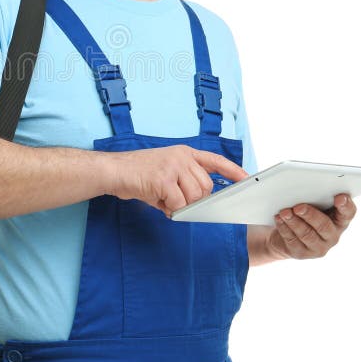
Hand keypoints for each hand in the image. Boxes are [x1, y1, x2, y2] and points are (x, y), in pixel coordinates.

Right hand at [114, 145, 247, 216]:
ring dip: (179, 205)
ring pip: (194, 197)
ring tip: (162, 197)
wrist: (114, 171)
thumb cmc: (139, 174)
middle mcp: (182, 157)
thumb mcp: (166, 171)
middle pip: (206, 187)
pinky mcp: (164, 178)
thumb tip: (200, 202)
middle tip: (172, 198)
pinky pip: (178, 203)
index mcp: (185, 153)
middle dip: (193, 199)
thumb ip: (185, 182)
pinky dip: (168, 208)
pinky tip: (156, 199)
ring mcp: (173, 166)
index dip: (233, 171)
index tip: (247, 179)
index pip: (216, 161)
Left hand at [268, 194, 356, 259]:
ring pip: (306, 234)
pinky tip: (279, 219)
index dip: (346, 205)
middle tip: (298, 207)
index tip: (340, 197)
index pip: (348, 213)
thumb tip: (307, 190)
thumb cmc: (304, 216)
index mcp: (339, 221)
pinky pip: (292, 240)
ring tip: (284, 212)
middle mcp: (332, 236)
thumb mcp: (313, 206)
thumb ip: (316, 198)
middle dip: (310, 215)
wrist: (286, 236)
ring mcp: (318, 247)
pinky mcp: (302, 253)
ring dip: (294, 222)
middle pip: (324, 226)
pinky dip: (284, 228)